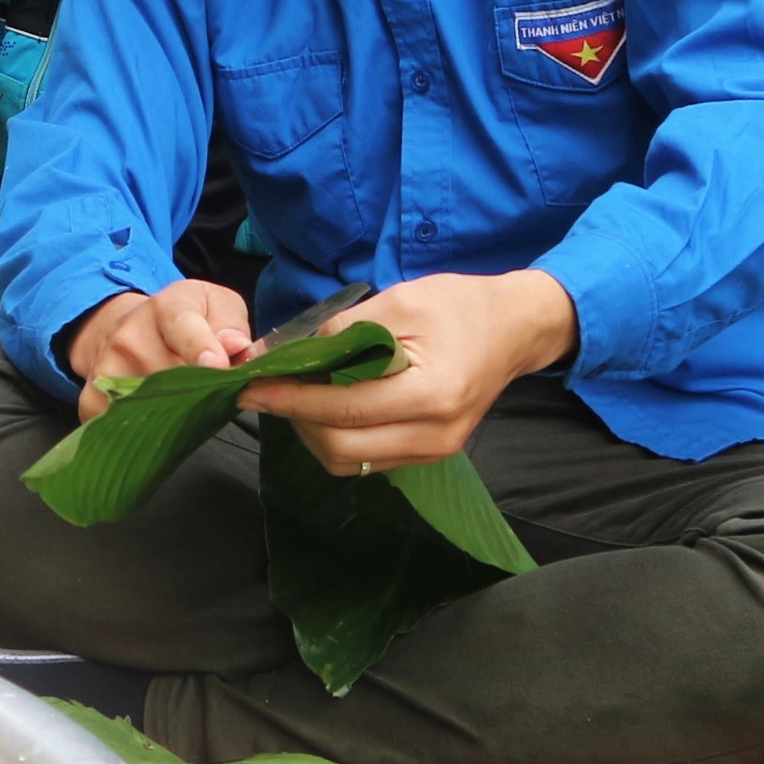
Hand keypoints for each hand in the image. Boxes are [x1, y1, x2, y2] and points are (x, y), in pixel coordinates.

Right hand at [68, 281, 253, 422]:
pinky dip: (144, 432)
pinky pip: (123, 427)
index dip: (199, 347)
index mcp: (166, 307)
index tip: (216, 365)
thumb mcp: (216, 306)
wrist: (130, 330)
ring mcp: (106, 369)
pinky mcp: (91, 399)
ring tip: (184, 400)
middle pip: (173, 378)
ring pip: (152, 408)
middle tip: (211, 388)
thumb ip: (231, 324)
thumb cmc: (185, 321)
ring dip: (176, 414)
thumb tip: (236, 346)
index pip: (182, 326)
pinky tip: (156, 417)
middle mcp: (128, 335)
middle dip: (201, 390)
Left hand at [240, 270, 575, 473]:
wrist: (514, 329)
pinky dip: (337, 437)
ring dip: (312, 432)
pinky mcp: (430, 453)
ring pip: (350, 461)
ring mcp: (435, 450)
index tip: (248, 386)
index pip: (343, 409)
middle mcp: (434, 435)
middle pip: (341, 447)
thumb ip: (339, 331)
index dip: (289, 399)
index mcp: (430, 395)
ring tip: (297, 394)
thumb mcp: (397, 302)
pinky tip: (326, 405)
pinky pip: (368, 459)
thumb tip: (280, 353)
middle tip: (269, 388)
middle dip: (295, 419)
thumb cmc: (458, 307)